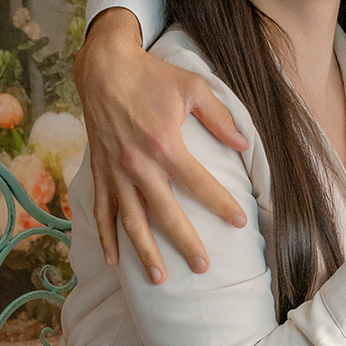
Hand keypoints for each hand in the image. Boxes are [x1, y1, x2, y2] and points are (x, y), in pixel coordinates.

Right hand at [74, 8, 248, 283]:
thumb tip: (245, 144)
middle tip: (203, 268)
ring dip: (144, 252)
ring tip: (160, 278)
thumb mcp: (193, 88)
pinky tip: (114, 260)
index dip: (221, 205)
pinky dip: (105, 236)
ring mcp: (115, 171)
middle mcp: (138, 165)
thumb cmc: (152, 75)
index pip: (199, 184)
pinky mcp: (99, 171)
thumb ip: (220, 118)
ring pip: (130, 221)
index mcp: (164, 145)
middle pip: (165, 214)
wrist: (104, 66)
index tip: (240, 222)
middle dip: (185, 243)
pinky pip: (101, 210)